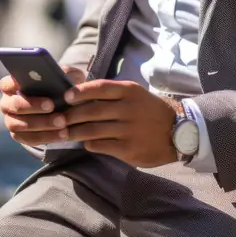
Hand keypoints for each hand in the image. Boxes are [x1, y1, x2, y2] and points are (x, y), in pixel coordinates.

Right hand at [0, 63, 85, 142]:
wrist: (66, 108)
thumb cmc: (61, 86)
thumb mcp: (65, 76)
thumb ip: (62, 73)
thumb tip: (61, 75)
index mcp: (12, 85)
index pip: (7, 83)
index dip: (17, 84)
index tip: (35, 83)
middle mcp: (7, 103)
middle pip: (15, 105)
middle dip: (34, 106)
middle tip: (52, 105)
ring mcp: (11, 120)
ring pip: (20, 125)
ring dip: (42, 124)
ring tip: (62, 123)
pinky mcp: (19, 136)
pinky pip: (30, 139)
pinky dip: (47, 137)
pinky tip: (62, 134)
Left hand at [0, 75, 177, 167]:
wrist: (178, 133)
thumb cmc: (149, 111)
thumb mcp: (135, 95)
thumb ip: (112, 94)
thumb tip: (79, 96)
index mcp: (129, 91)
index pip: (99, 87)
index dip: (79, 91)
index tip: (65, 96)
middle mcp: (128, 109)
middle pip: (91, 111)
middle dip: (70, 115)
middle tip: (57, 118)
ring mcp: (128, 130)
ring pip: (92, 130)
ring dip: (74, 132)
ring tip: (63, 133)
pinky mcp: (128, 149)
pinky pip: (100, 145)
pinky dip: (89, 144)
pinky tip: (86, 143)